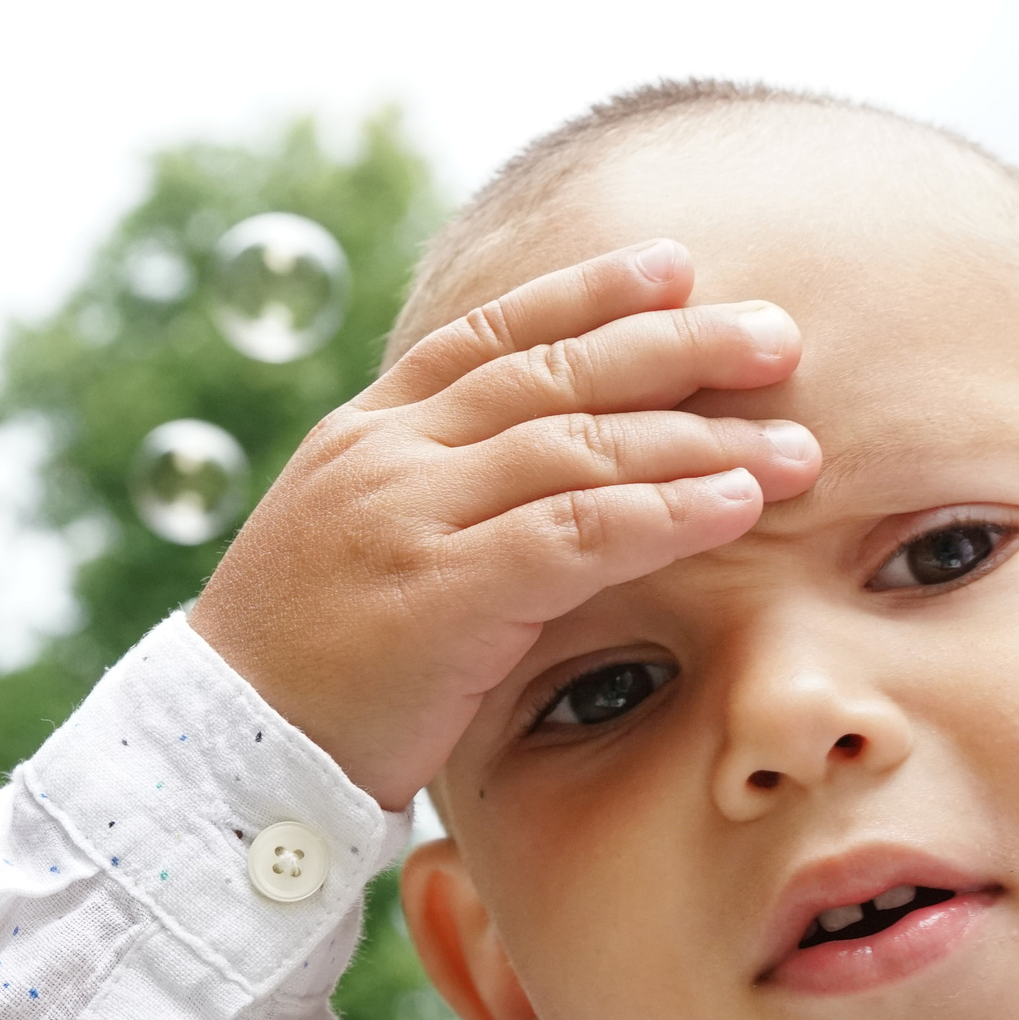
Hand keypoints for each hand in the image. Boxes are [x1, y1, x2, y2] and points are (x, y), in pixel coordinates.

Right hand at [192, 241, 818, 809]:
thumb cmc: (302, 670)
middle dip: (677, 343)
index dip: (589, 292)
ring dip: (700, 437)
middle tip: (779, 333)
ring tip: (798, 447)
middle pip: (554, 370)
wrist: (220, 754)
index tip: (678, 265)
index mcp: (366, 433)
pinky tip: (738, 506)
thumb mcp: (358, 548)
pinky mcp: (442, 595)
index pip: (490, 334)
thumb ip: (435, 496)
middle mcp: (390, 455)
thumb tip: (533, 477)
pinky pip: (577, 534)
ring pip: (578, 445)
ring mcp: (412, 517)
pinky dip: (667, 511)